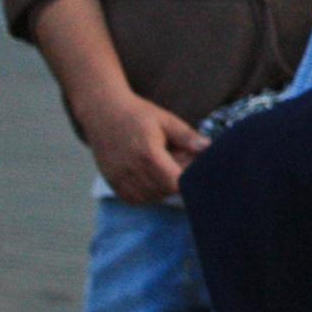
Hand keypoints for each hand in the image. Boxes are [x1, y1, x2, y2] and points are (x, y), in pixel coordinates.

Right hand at [76, 87, 206, 203]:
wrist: (103, 112)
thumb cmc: (138, 115)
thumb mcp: (166, 120)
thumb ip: (187, 137)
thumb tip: (208, 148)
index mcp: (148, 155)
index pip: (174, 182)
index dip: (186, 177)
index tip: (188, 163)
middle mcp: (131, 170)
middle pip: (164, 191)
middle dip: (175, 180)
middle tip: (175, 160)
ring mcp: (119, 179)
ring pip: (150, 198)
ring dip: (161, 188)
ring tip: (161, 165)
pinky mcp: (112, 183)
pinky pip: (134, 199)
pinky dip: (146, 193)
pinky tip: (150, 175)